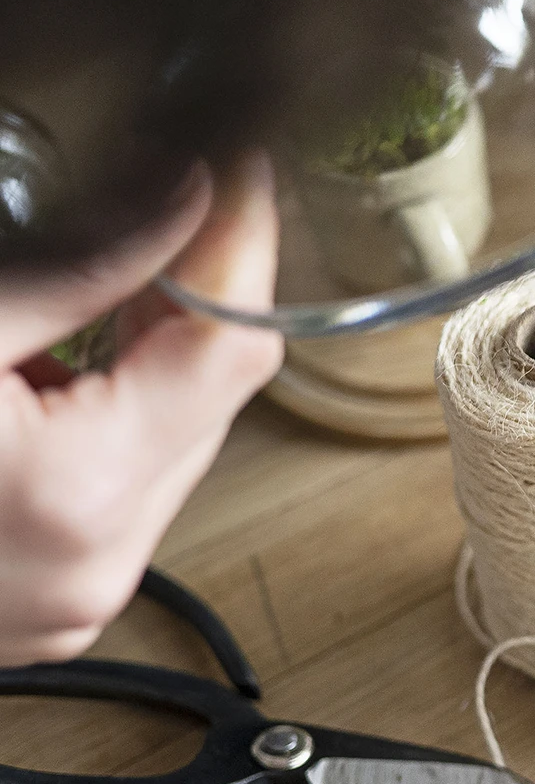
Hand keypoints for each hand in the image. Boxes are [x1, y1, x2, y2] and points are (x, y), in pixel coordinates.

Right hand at [0, 157, 282, 661]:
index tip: (237, 169)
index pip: (233, 348)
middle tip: (161, 203)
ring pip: (174, 447)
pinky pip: (119, 496)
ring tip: (84, 296)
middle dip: (193, 296)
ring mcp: (70, 602)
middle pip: (213, 400)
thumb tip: (180, 196)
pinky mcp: (45, 614)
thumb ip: (74, 267)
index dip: (242, 243)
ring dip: (148, 362)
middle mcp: (93, 566)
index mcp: (72, 492)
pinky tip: (42, 376)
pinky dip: (102, 425)